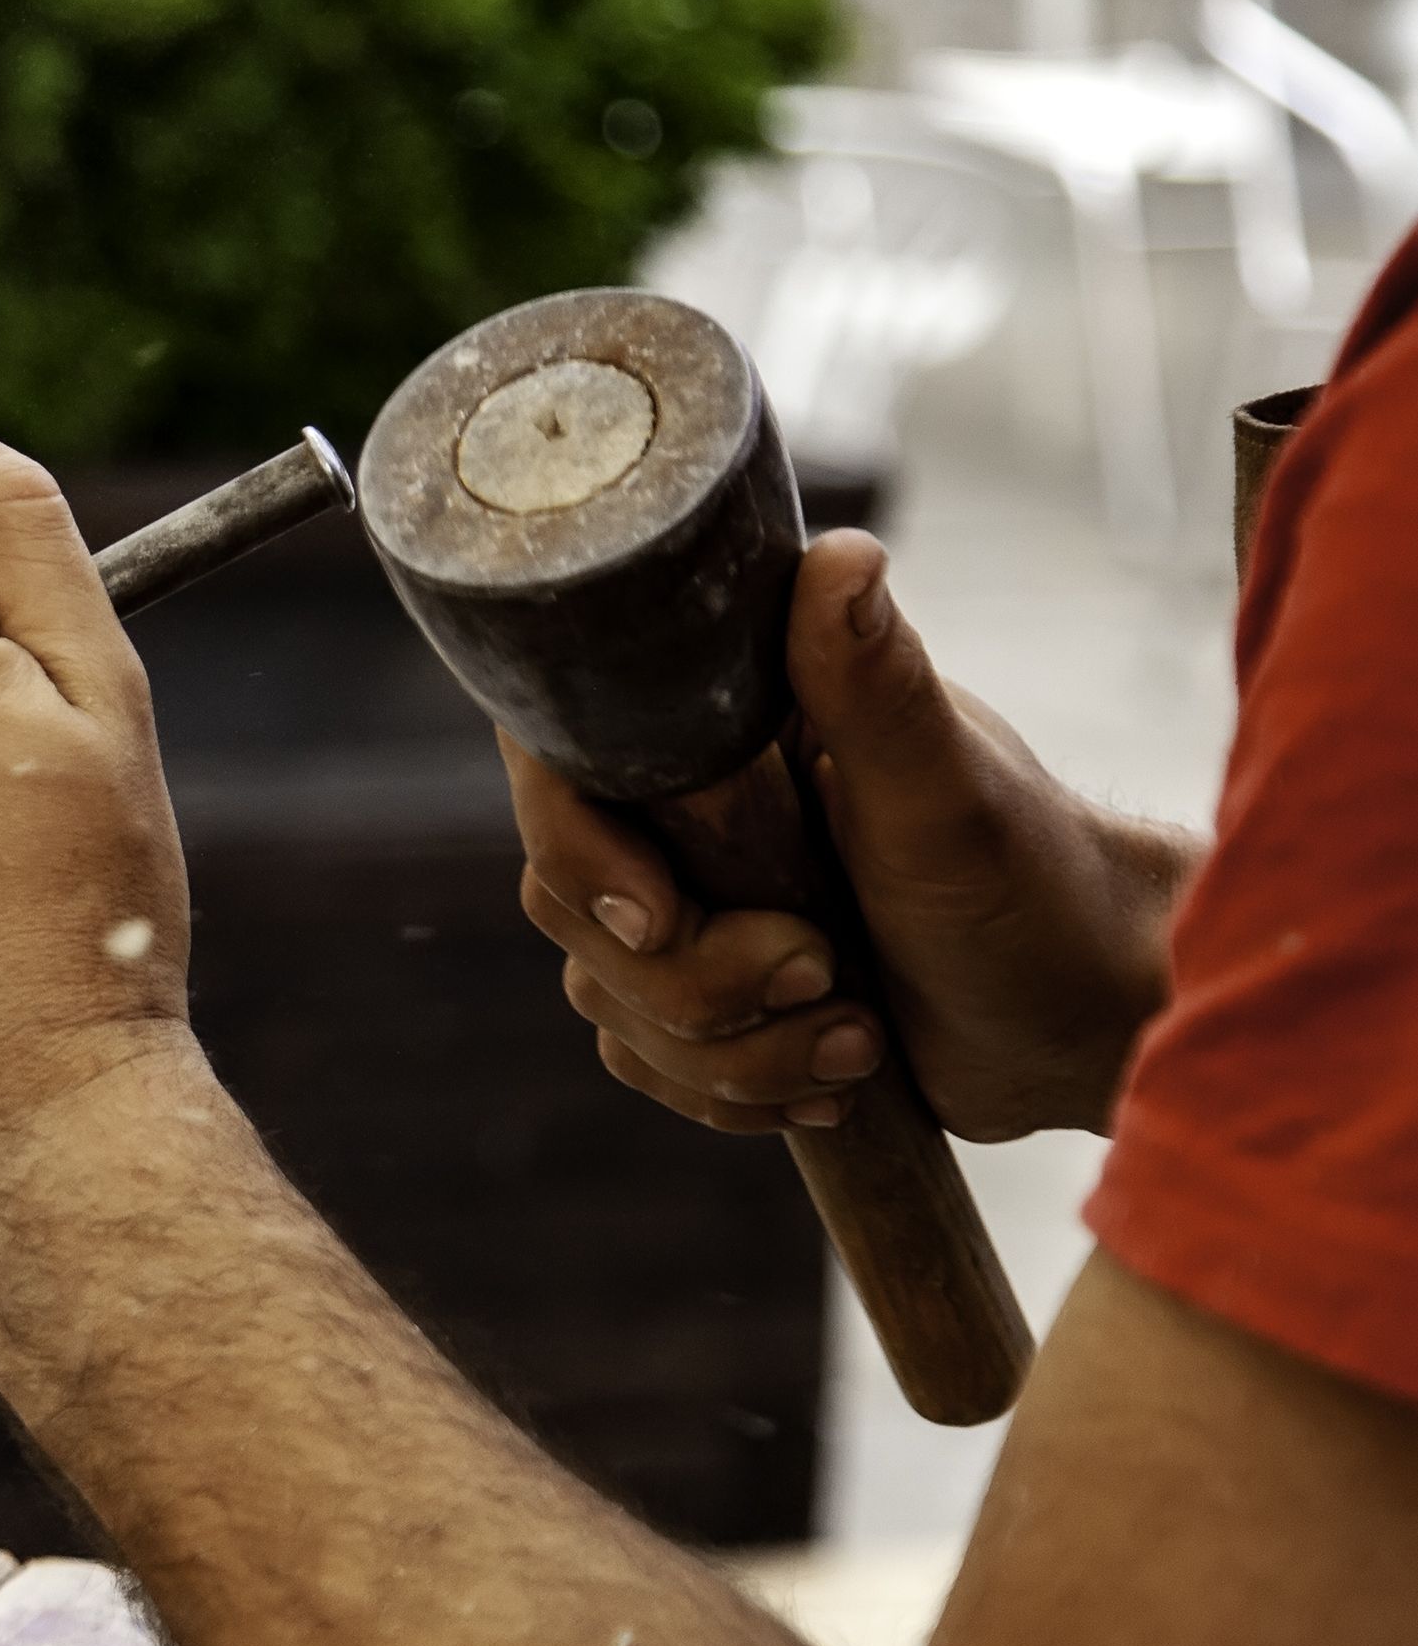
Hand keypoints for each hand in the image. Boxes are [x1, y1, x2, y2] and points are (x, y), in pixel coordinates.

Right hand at [510, 532, 1196, 1142]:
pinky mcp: (705, 988)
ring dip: (734, 1050)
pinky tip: (830, 1077)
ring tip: (858, 1039)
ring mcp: (691, 899)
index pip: (561, 767)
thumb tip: (836, 557)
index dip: (580, 850)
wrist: (1083, 1016)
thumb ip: (873, 679)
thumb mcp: (944, 788)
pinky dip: (731, 1088)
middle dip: (696, 980)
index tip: (664, 916)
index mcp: (721, 724)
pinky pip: (642, 1056)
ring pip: (609, 998)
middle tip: (826, 974)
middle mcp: (687, 804)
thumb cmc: (1035, 884)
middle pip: (574, 908)